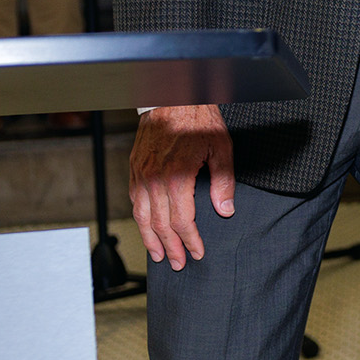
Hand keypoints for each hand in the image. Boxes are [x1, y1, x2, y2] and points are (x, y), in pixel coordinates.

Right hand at [130, 104, 235, 270]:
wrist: (172, 96)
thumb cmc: (199, 119)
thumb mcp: (220, 147)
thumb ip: (223, 181)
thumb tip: (225, 210)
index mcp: (178, 176)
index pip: (181, 220)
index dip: (190, 240)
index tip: (197, 253)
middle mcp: (155, 178)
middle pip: (160, 224)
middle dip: (170, 247)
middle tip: (177, 264)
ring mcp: (141, 173)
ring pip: (142, 216)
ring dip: (150, 239)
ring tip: (158, 255)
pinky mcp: (135, 167)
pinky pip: (134, 200)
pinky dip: (140, 219)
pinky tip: (146, 227)